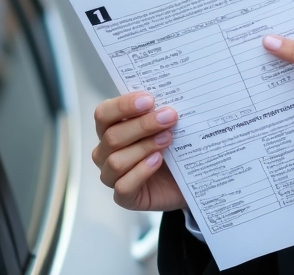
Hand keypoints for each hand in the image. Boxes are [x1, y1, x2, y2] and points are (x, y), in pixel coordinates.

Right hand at [92, 91, 186, 211]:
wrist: (190, 176)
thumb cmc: (173, 145)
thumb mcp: (166, 124)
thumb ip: (159, 110)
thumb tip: (167, 95)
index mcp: (111, 128)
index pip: (103, 113)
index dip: (123, 106)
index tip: (149, 100)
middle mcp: (106, 151)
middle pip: (112, 136)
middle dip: (143, 125)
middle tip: (169, 116)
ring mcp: (112, 175)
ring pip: (116, 161)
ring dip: (144, 147)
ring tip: (167, 139)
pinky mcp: (124, 197)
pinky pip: (123, 186)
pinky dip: (140, 172)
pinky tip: (157, 161)